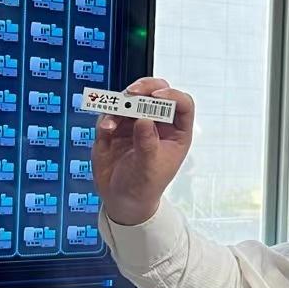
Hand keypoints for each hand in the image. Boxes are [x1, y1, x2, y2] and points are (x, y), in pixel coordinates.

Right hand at [92, 77, 194, 225]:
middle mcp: (157, 123)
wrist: (120, 199)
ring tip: (113, 122)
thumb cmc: (144, 186)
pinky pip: (110, 112)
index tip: (156, 98)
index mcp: (176, 132)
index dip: (172, 95)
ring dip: (121, 103)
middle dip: (144, 88)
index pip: (182, 105)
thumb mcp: (149, 168)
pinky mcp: (115, 127)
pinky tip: (106, 129)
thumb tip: (144, 119)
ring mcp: (135, 122)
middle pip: (156, 92)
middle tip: (132, 93)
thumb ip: (147, 144)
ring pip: (131, 98)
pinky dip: (107, 117)